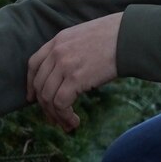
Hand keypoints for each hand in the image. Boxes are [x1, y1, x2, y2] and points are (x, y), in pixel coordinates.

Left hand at [26, 13, 122, 131]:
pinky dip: (65, 116)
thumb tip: (69, 75)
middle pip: (40, 84)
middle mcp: (57, 52)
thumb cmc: (114, 37)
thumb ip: (71, 51)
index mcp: (58, 40)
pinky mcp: (75, 78)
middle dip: (44, 106)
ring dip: (56, 115)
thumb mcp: (84, 37)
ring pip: (48, 97)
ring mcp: (64, 65)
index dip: (31, 84)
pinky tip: (75, 121)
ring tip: (67, 124)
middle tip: (54, 119)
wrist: (129, 37)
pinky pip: (61, 103)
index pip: (33, 64)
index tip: (33, 97)